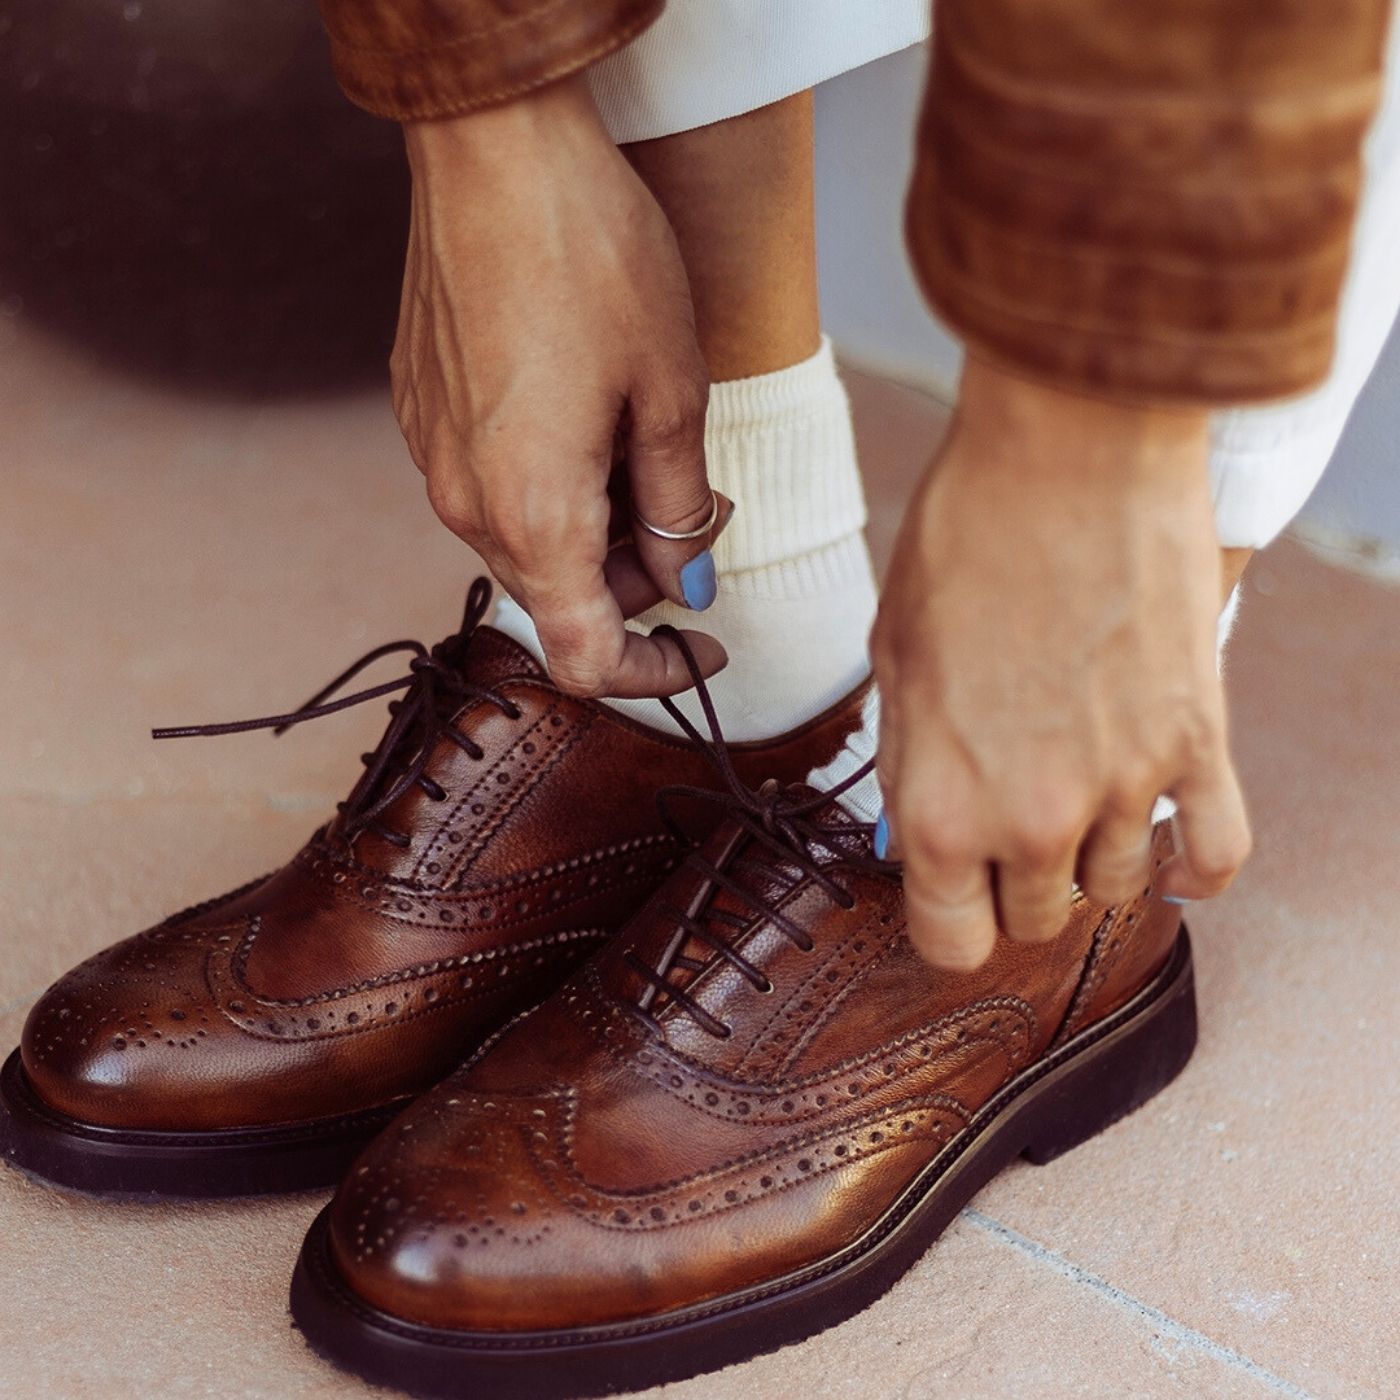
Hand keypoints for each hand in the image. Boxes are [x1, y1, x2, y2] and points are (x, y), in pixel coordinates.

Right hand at [394, 76, 726, 697]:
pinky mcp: (423, 415)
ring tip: (648, 443)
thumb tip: (687, 580)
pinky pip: (496, 487)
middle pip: (561, 598)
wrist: (494, 150)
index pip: (588, 659)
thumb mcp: (672, 395)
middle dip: (638, 579)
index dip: (654, 674)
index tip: (702, 650)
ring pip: (529, 542)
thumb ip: (680, 510)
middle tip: (699, 509)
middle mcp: (468, 505)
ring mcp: (434, 458)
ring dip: (597, 527)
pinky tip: (590, 413)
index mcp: (534, 516)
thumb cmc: (592, 259)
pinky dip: (552, 484)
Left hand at [872, 356, 1250, 970]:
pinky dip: (1194, 864)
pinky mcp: (1200, 745)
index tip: (953, 892)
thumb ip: (911, 763)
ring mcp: (1125, 788)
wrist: (1067, 450)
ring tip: (1076, 792)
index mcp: (938, 804)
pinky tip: (1169, 848)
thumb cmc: (964, 538)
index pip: (949, 939)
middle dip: (1014, 880)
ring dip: (1093, 856)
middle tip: (1010, 817)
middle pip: (1035, 919)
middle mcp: (1032, 818)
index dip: (947, 919)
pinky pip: (1218, 855)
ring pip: (1118, 889)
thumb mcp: (893, 661)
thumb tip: (917, 827)